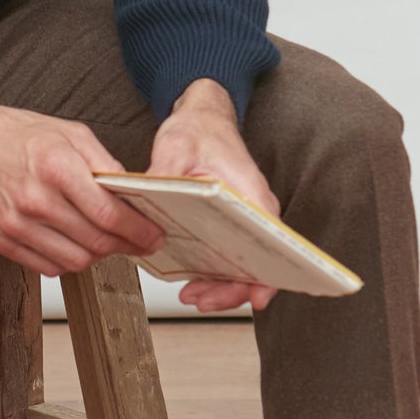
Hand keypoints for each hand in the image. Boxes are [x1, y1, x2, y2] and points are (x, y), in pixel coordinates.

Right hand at [0, 92, 168, 278]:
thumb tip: (132, 192)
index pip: (109, 214)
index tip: (153, 235)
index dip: (138, 231)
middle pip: (96, 242)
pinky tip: (74, 244)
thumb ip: (103, 163)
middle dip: (126, 246)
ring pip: (75, 261)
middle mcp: (35, 200)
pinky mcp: (1, 241)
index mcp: (56, 168)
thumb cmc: (12, 134)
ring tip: (105, 241)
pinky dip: (68, 261)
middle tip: (138, 242)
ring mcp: (16, 225)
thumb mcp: (68, 132)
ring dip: (98, 256)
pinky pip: (47, 267)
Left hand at [148, 89, 280, 313]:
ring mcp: (241, 221)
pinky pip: (227, 256)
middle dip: (231, 289)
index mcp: (251, 193)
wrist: (202, 119)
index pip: (272, 241)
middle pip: (256, 263)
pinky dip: (213, 273)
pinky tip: (192, 280)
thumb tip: (148, 195)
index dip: (267, 274)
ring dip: (220, 286)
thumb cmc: (199, 131)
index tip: (257, 296)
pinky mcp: (226, 226)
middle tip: (201, 299)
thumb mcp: (176, 146)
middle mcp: (253, 211)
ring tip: (193, 295)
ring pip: (241, 265)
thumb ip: (164, 172)